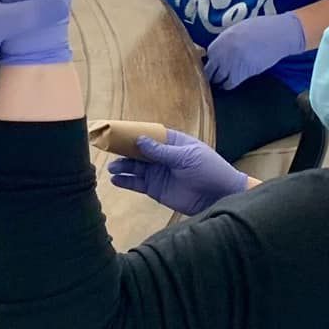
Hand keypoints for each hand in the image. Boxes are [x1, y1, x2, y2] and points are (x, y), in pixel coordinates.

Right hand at [107, 132, 249, 216]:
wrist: (220, 196)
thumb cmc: (210, 170)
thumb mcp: (187, 157)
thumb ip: (162, 151)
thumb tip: (140, 141)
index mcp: (173, 143)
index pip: (150, 134)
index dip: (134, 133)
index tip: (118, 131)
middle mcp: (162, 156)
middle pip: (138, 151)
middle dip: (123, 150)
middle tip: (108, 148)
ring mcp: (158, 173)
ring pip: (135, 167)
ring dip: (122, 166)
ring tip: (112, 167)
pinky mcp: (156, 189)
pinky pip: (136, 184)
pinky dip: (125, 182)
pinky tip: (115, 180)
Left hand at [202, 10, 305, 91]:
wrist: (276, 35)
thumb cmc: (259, 29)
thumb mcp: (236, 30)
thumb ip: (224, 41)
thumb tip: (217, 51)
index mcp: (220, 41)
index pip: (208, 56)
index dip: (211, 61)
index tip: (214, 64)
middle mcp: (222, 54)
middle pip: (209, 70)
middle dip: (211, 73)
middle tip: (215, 75)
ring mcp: (230, 65)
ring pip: (217, 79)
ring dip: (219, 80)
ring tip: (222, 80)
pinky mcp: (241, 74)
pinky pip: (229, 84)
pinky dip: (228, 85)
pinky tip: (230, 83)